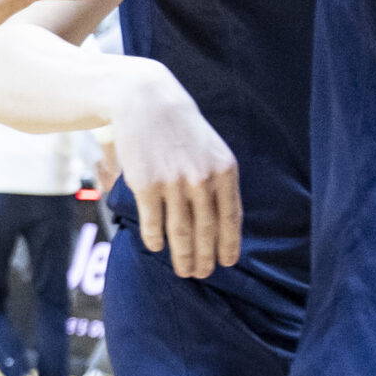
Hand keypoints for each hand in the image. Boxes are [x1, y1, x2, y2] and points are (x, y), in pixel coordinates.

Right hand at [98, 59, 240, 277]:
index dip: (229, 244)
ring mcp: (173, 183)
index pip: (230, 218)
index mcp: (224, 170)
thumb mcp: (211, 149)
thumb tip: (222, 220)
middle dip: (205, 257)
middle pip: (206, 230)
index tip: (227, 263)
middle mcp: (201, 179)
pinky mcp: (145, 184)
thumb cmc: (180, 127)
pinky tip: (156, 247)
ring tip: (183, 270)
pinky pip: (153, 221)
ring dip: (183, 256)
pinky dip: (155, 238)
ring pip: (181, 231)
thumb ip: (218, 180)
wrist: (145, 100)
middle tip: (202, 274)